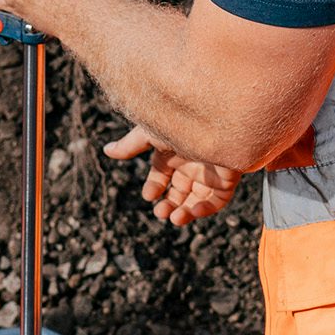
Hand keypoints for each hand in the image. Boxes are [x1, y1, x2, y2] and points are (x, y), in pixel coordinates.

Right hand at [105, 125, 242, 225]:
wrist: (220, 116)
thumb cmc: (184, 120)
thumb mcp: (152, 132)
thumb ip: (131, 145)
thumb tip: (106, 151)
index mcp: (173, 152)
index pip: (160, 175)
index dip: (154, 187)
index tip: (149, 196)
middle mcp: (191, 163)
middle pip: (178, 190)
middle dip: (168, 204)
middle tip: (161, 213)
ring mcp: (210, 171)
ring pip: (196, 198)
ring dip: (185, 211)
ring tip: (174, 218)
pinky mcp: (228, 178)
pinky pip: (218, 199)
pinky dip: (206, 208)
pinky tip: (194, 211)